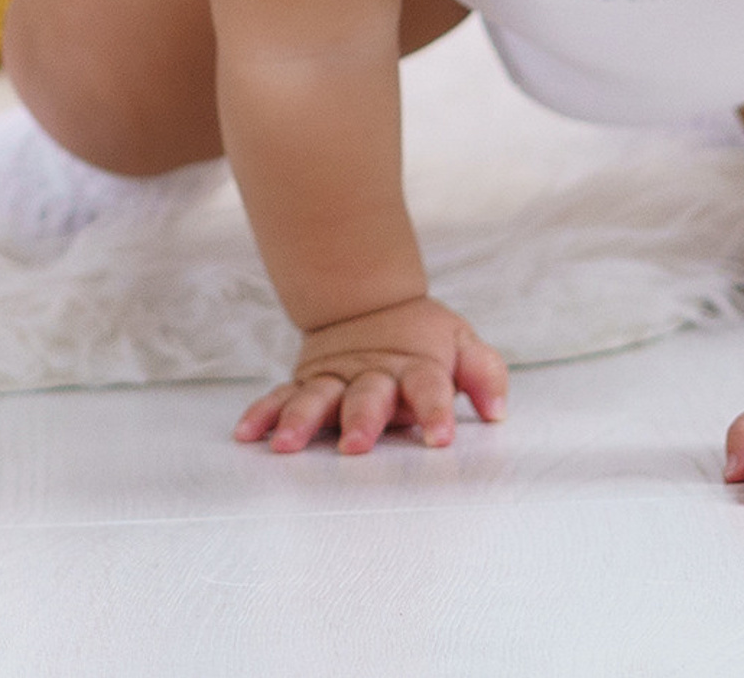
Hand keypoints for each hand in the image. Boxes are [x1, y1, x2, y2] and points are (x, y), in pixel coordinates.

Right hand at [235, 295, 506, 454]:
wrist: (366, 298)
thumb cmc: (421, 337)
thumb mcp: (461, 342)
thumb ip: (484, 372)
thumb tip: (496, 410)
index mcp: (415, 365)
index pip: (429, 385)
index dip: (435, 409)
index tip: (441, 436)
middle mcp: (372, 373)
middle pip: (367, 395)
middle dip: (362, 419)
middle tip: (357, 444)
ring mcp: (335, 377)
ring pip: (317, 398)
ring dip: (301, 421)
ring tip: (286, 445)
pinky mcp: (307, 381)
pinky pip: (281, 397)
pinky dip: (263, 413)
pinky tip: (248, 434)